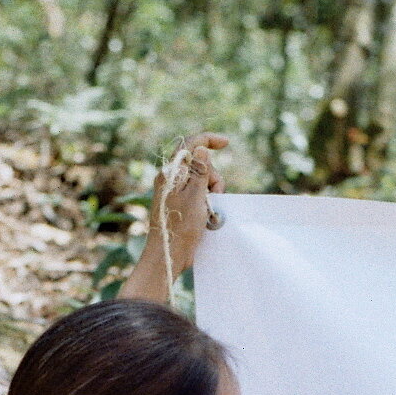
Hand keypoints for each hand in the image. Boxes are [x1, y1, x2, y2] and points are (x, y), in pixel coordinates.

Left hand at [151, 132, 227, 272]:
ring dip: (212, 192)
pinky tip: (207, 215)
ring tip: (209, 210)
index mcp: (172, 173)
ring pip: (202, 180)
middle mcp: (172, 179)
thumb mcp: (195, 196)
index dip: (208, 140)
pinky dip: (207, 201)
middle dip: (213, 177)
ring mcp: (176, 192)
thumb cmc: (181, 227)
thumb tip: (201, 147)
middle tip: (213, 196)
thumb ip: (200, 171)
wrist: (169, 255)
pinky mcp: (181, 204)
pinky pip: (199, 194)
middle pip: (201, 164)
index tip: (226, 143)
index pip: (190, 145)